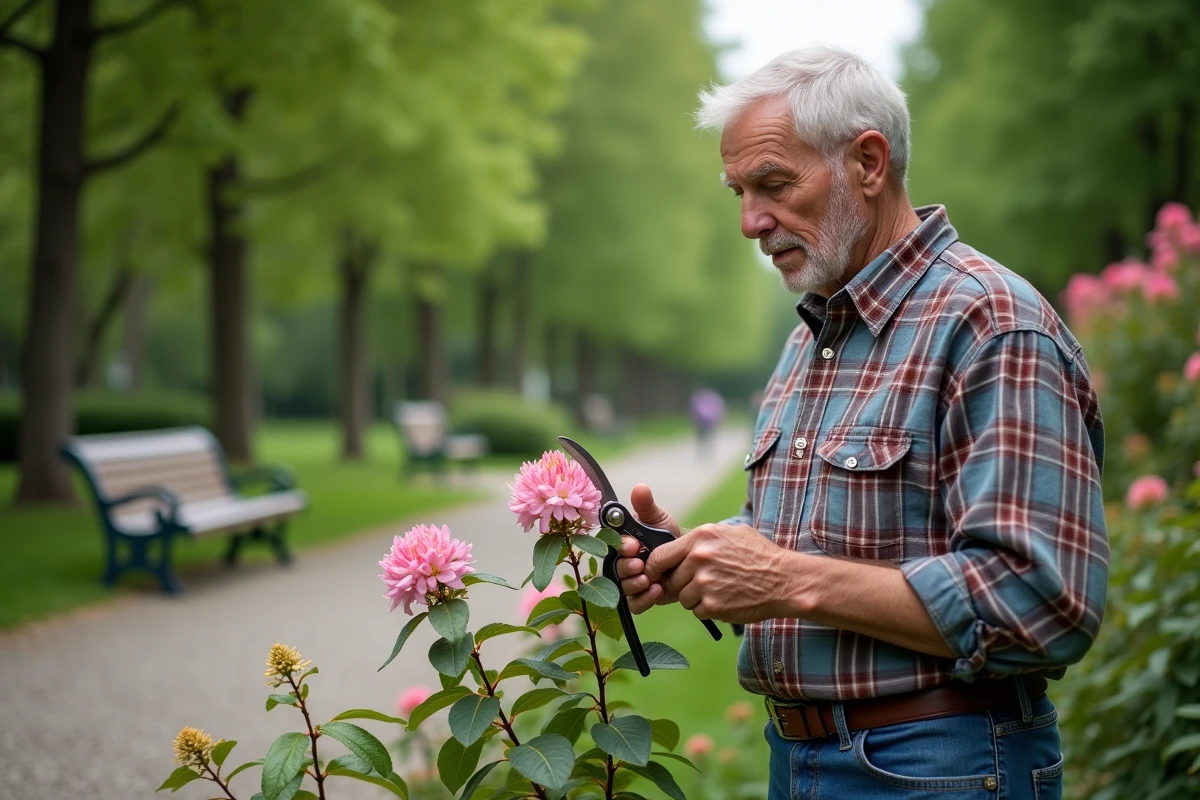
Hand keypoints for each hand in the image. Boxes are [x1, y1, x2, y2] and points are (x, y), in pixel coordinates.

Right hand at [614, 484, 681, 612]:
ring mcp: (631, 581)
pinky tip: (657, 590)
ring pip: (622, 587)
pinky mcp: (641, 596)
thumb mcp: (659, 519)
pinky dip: (644, 599)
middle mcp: (623, 562)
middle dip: (626, 567)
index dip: (622, 546)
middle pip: (615, 568)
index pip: (614, 545)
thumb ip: (647, 506)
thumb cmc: (668, 536)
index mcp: (624, 543)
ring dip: (634, 584)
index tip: (634, 545)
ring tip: (649, 579)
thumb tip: (640, 488)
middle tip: (640, 564)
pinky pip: (635, 603)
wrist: (687, 557)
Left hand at [643, 522, 791, 623]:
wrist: (785, 580)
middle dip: (684, 583)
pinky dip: (708, 609)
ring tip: (720, 589)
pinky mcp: (714, 606)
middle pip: (672, 579)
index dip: (655, 568)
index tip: (657, 574)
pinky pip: (697, 611)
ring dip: (696, 598)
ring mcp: (706, 584)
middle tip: (706, 582)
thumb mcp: (731, 533)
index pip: (660, 555)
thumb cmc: (760, 555)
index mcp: (702, 537)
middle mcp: (700, 559)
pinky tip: (727, 599)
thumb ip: (703, 539)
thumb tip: (679, 547)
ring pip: (683, 597)